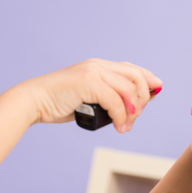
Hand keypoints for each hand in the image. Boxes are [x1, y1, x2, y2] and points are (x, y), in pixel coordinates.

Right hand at [20, 59, 161, 132]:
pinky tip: (120, 127)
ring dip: (133, 112)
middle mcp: (98, 65)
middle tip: (136, 117)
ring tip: (126, 126)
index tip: (157, 90)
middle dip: (142, 99)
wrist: (34, 101)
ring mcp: (93, 72)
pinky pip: (116, 101)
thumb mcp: (87, 97)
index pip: (132, 68)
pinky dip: (122, 117)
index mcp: (98, 66)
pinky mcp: (88, 83)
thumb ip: (106, 97)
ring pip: (128, 90)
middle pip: (135, 77)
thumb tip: (129, 107)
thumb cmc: (57, 102)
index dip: (148, 78)